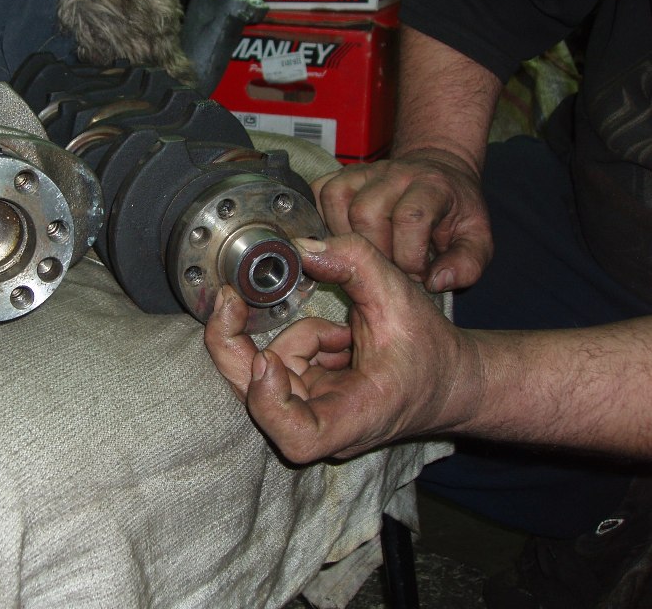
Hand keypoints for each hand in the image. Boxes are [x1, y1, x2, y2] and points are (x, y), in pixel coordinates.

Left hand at [204, 234, 483, 462]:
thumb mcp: (401, 297)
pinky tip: (340, 340)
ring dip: (295, 340)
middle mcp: (325, 427)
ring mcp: (312, 415)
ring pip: (267, 375)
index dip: (270, 401)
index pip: (296, 435)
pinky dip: (300, 343)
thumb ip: (355, 263)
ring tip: (345, 333)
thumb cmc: (432, 352)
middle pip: (256, 401)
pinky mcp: (307, 401)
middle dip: (236, 346)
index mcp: (354, 419)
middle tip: (229, 300)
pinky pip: (281, 367)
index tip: (268, 357)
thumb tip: (301, 246)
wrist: (450, 382)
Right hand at [311, 149, 492, 291]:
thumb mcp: (476, 241)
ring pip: (338, 202)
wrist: (438, 173)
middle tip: (391, 265)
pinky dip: (324, 218)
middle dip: (376, 251)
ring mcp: (365, 171)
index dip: (409, 255)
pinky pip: (320, 192)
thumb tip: (437, 281)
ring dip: (348, 237)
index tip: (418, 272)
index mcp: (432, 186)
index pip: (409, 217)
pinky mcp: (342, 174)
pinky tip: (345, 237)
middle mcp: (396, 173)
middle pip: (366, 213)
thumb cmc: (454, 214)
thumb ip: (467, 265)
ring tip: (369, 253)